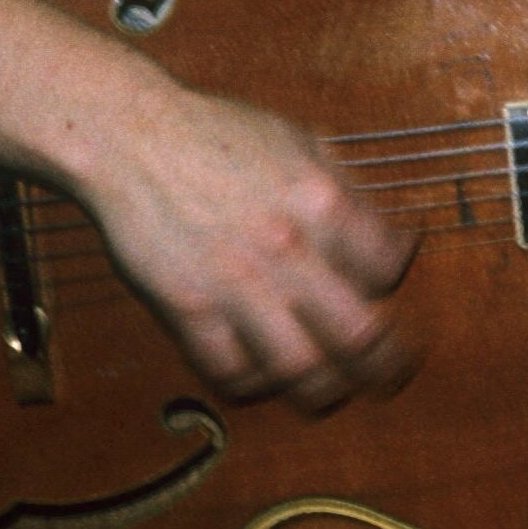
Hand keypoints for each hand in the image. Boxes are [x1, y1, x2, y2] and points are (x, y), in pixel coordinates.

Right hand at [74, 83, 416, 411]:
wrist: (134, 138)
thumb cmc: (217, 134)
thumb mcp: (301, 140)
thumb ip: (347, 190)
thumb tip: (393, 237)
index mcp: (323, 201)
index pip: (386, 268)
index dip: (392, 282)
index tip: (385, 289)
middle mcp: (288, 248)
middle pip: (358, 334)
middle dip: (384, 365)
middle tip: (389, 377)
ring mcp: (236, 284)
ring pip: (299, 368)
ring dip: (322, 392)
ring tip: (329, 395)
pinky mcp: (187, 309)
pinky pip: (230, 370)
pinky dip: (251, 385)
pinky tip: (259, 378)